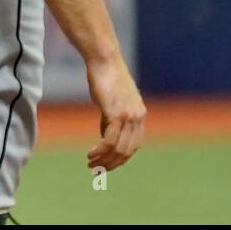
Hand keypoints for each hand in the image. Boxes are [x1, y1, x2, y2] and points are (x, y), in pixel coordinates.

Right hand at [85, 55, 145, 171]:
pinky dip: (100, 152)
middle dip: (112, 164)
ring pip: (119, 149)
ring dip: (104, 160)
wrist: (104, 59)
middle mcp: (138, 117)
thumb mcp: (111, 100)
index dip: (120, 159)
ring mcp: (128, 116)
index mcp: (140, 115)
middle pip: (127, 151)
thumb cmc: (104, 76)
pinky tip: (90, 155)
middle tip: (96, 170)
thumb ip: (112, 118)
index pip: (133, 146)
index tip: (106, 165)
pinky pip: (109, 141)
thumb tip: (105, 135)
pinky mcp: (116, 114)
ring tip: (90, 164)